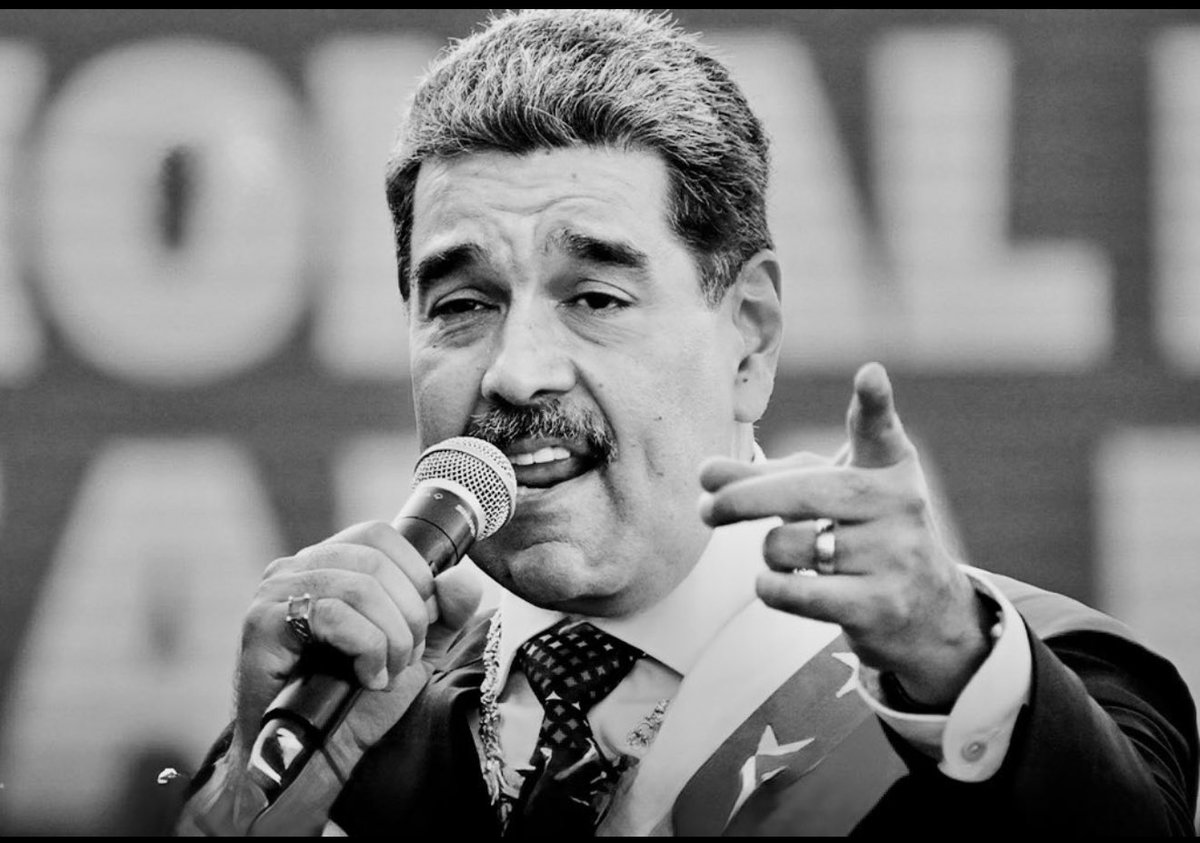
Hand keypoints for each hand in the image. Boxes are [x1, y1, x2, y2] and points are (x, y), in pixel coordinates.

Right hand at [230, 520, 482, 761]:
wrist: (311, 763)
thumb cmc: (355, 706)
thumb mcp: (414, 653)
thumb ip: (444, 614)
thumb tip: (464, 578)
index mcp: (328, 565)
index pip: (380, 535)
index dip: (415, 574)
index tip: (422, 624)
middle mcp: (295, 568)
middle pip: (375, 559)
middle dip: (409, 613)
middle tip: (405, 659)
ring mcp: (274, 593)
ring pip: (359, 587)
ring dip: (390, 636)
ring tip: (386, 673)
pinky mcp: (261, 624)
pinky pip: (333, 614)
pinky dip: (366, 648)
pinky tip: (366, 678)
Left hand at [699, 362, 991, 707]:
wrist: (928, 612)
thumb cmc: (859, 535)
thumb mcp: (822, 496)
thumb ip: (763, 480)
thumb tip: (705, 474)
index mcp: (887, 466)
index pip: (879, 429)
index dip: (874, 402)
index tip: (869, 375)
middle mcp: (898, 505)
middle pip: (802, 493)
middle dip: (743, 501)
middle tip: (707, 508)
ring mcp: (893, 556)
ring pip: (786, 545)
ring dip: (770, 553)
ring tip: (792, 556)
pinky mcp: (878, 606)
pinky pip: (793, 591)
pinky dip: (771, 587)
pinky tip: (779, 583)